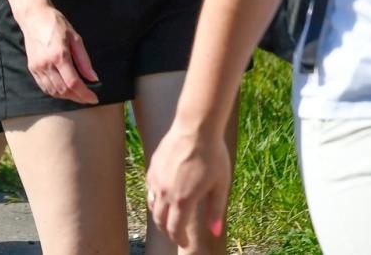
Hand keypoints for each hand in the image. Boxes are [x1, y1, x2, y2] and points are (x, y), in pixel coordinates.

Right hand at [17, 0, 98, 103]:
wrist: (34, 17)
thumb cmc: (56, 24)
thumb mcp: (75, 38)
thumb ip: (84, 60)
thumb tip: (93, 78)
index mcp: (59, 55)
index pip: (73, 83)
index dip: (85, 94)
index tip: (94, 98)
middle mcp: (47, 64)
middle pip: (63, 90)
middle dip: (77, 98)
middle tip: (88, 98)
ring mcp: (37, 67)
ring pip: (53, 92)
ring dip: (67, 97)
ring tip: (78, 96)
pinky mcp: (32, 68)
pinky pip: (44, 87)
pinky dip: (55, 93)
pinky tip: (64, 91)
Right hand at [146, 123, 232, 248]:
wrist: (196, 127)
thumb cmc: (212, 156)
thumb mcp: (220, 185)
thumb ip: (216, 210)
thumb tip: (215, 232)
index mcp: (183, 200)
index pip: (175, 229)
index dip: (180, 239)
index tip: (185, 243)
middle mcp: (166, 192)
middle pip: (160, 220)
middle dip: (167, 231)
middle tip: (176, 234)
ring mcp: (156, 179)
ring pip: (152, 205)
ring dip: (159, 216)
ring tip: (168, 218)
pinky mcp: (153, 167)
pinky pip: (150, 189)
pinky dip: (155, 199)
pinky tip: (163, 196)